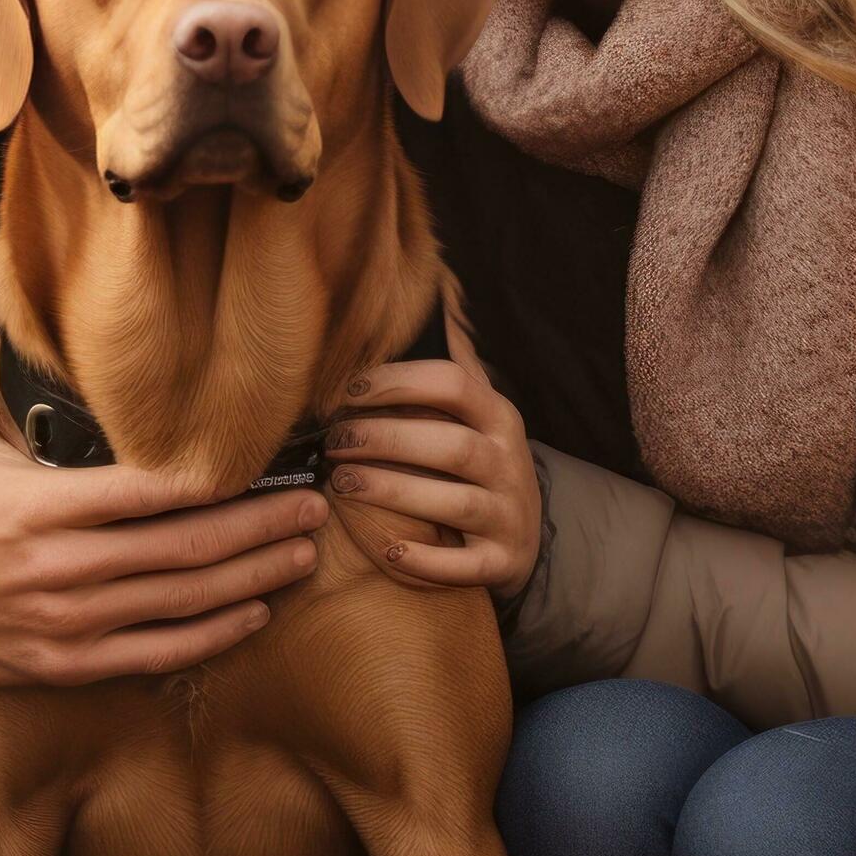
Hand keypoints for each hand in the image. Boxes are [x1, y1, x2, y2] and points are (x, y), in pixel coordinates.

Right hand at [0, 282, 327, 687]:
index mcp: (36, 507)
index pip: (137, 494)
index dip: (203, 483)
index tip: (259, 463)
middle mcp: (60, 568)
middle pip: (178, 550)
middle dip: (255, 527)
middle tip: (312, 505)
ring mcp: (69, 621)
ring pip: (178, 602)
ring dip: (249, 578)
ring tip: (303, 552)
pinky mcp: (71, 663)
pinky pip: (156, 653)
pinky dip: (211, 635)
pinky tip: (255, 612)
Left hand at [322, 309, 541, 599]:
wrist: (522, 537)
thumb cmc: (476, 463)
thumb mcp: (474, 412)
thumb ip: (449, 363)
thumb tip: (435, 290)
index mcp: (498, 415)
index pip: (453, 385)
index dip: (398, 382)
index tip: (348, 390)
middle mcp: (509, 461)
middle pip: (449, 444)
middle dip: (384, 439)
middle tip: (333, 442)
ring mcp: (509, 514)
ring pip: (453, 501)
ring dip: (392, 490)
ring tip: (341, 483)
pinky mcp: (502, 561)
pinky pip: (464, 565)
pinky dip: (424, 560)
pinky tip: (384, 548)